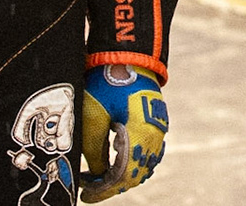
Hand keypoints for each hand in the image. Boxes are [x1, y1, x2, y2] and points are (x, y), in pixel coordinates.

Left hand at [77, 63, 167, 200]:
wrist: (126, 54)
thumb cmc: (106, 82)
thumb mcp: (93, 117)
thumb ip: (94, 151)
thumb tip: (97, 175)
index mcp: (141, 135)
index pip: (123, 176)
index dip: (104, 191)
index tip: (86, 196)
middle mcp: (155, 135)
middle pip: (136, 174)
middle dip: (112, 185)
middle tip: (89, 188)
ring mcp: (159, 128)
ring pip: (143, 165)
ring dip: (123, 175)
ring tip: (99, 178)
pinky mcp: (156, 121)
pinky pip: (148, 152)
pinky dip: (133, 162)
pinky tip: (116, 162)